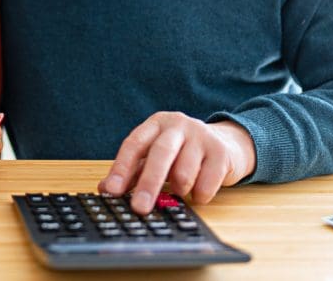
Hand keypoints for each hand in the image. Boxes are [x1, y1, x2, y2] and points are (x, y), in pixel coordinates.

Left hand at [97, 113, 255, 213]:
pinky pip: (206, 184)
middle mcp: (178, 125)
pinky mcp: (221, 152)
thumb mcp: (155, 155)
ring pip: (184, 172)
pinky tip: (199, 191)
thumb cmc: (183, 152)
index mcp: (156, 124)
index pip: (134, 144)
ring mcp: (201, 135)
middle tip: (140, 208)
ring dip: (179, 190)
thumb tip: (105, 189)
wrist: (227, 143)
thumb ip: (132, 171)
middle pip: (160, 154)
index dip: (121, 168)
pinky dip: (199, 196)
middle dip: (148, 184)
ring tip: (180, 189)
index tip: (111, 191)